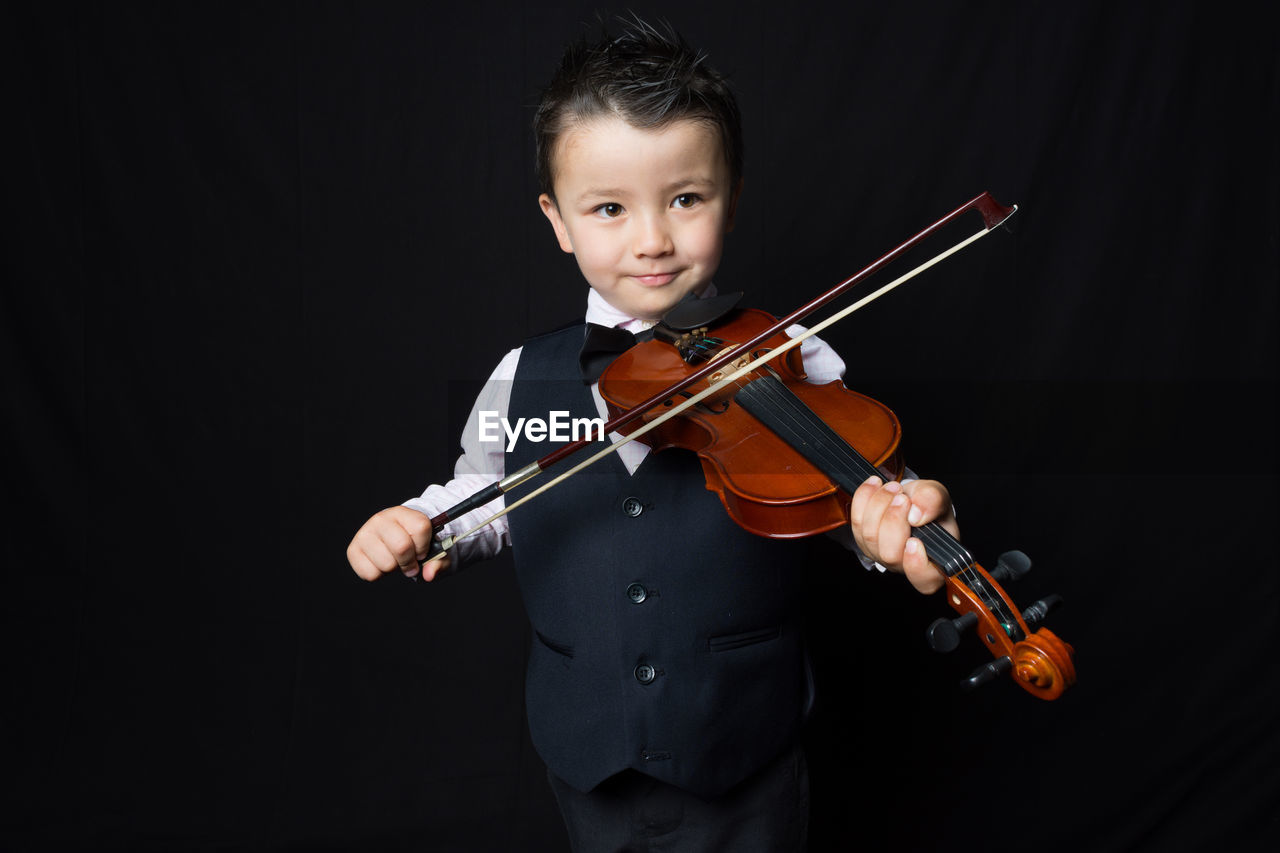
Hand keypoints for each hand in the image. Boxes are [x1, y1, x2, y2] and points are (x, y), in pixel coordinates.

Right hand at [346, 505, 451, 581]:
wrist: (393, 540)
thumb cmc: (414, 544)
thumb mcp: (432, 549)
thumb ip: (438, 560)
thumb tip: (429, 574)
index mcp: (403, 513)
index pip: (421, 528)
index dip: (424, 546)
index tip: (422, 551)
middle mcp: (381, 519)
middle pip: (402, 547)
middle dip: (410, 562)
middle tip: (410, 563)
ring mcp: (365, 533)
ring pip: (386, 564)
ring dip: (394, 569)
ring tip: (393, 560)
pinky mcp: (353, 550)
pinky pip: (370, 574)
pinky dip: (379, 575)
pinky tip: (380, 563)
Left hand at [849, 476, 957, 594]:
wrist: (913, 499)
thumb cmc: (930, 507)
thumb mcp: (940, 499)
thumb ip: (934, 502)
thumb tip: (916, 514)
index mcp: (932, 564)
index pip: (925, 580)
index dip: (916, 565)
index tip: (914, 542)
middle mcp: (903, 565)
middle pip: (890, 554)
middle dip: (893, 520)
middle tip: (903, 498)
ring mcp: (880, 554)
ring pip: (870, 536)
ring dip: (879, 505)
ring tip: (894, 488)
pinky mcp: (863, 539)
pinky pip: (856, 521)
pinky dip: (864, 499)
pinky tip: (875, 484)